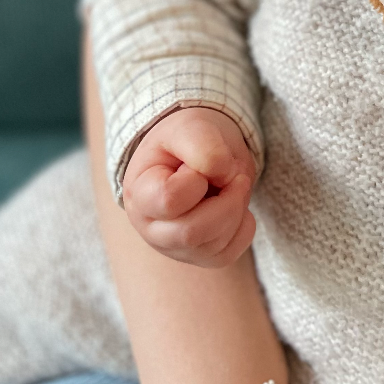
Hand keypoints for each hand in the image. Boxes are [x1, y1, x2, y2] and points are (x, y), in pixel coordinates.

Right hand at [122, 106, 256, 267]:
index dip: (198, 177)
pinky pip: (228, 254)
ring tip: (231, 184)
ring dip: (237, 209)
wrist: (193, 149)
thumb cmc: (185, 139)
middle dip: (226, 200)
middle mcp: (151, 228)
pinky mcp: (200, 256)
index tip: (205, 160)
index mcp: (139, 193)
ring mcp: (175, 247)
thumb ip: (204, 147)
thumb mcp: (191, 127)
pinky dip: (244, 228)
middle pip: (191, 233)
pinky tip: (236, 205)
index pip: (170, 200)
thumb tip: (225, 177)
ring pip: (213, 247)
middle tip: (235, 174)